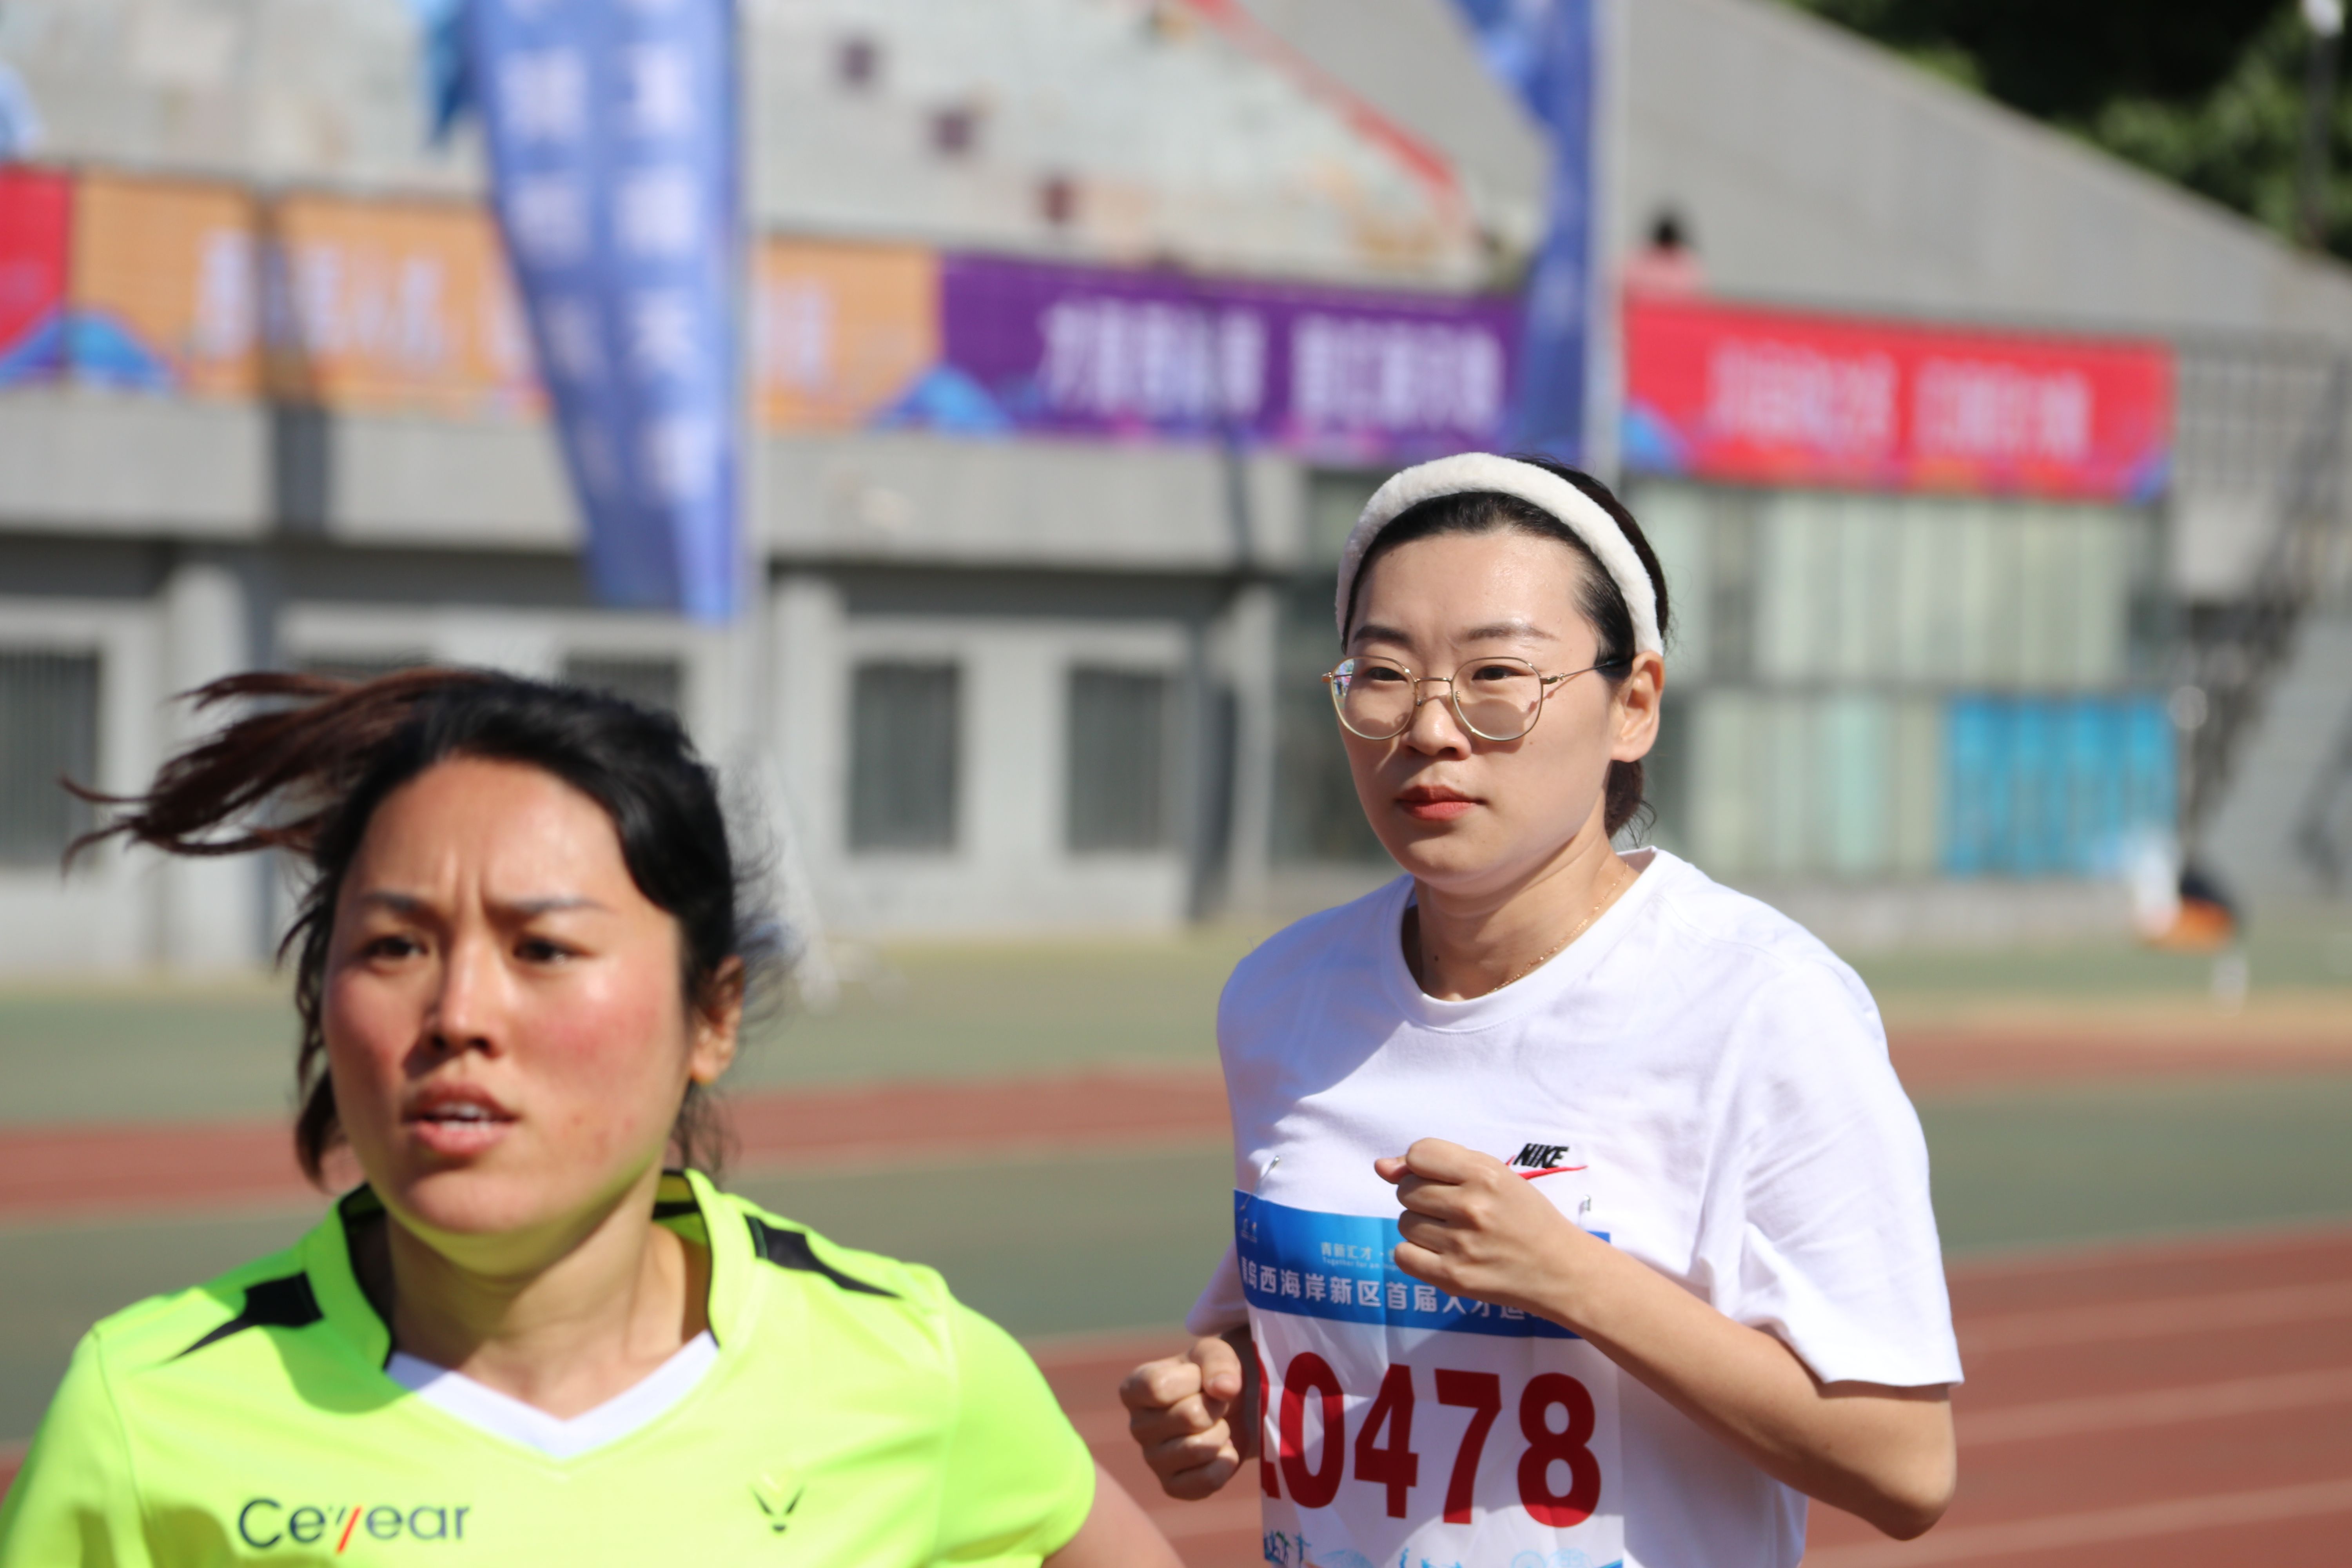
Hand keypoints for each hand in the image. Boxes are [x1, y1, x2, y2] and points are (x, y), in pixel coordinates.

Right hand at [1118, 1331, 1257, 1499]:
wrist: (1230, 1408)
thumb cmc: (1211, 1375)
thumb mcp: (1215, 1353)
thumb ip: (1218, 1362)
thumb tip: (1224, 1388)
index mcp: (1134, 1390)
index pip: (1158, 1387)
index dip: (1192, 1380)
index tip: (1200, 1378)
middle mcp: (1137, 1427)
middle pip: (1187, 1417)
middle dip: (1216, 1406)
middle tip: (1217, 1404)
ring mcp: (1152, 1460)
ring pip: (1197, 1449)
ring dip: (1222, 1433)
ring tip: (1219, 1425)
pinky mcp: (1172, 1486)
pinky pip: (1205, 1482)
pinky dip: (1225, 1464)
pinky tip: (1223, 1451)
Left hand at [1375, 1137, 1600, 1319]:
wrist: (1560, 1269)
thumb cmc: (1523, 1216)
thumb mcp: (1492, 1175)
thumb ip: (1436, 1163)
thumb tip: (1380, 1166)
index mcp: (1485, 1173)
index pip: (1418, 1154)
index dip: (1421, 1166)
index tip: (1441, 1178)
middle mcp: (1472, 1207)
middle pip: (1405, 1190)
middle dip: (1421, 1197)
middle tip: (1454, 1210)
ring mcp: (1462, 1244)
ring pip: (1404, 1222)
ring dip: (1421, 1227)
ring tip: (1456, 1234)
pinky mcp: (1454, 1277)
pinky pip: (1402, 1255)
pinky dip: (1415, 1254)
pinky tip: (1442, 1253)